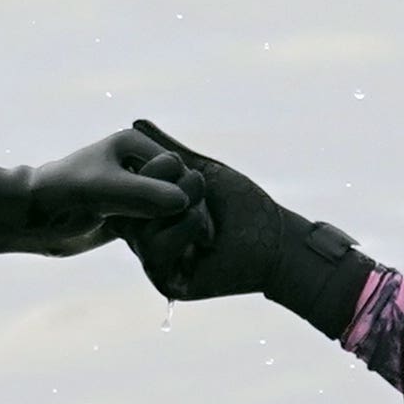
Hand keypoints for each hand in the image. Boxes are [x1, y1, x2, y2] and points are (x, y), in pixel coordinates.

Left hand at [0, 130, 201, 258]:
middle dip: (176, 215)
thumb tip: (183, 200)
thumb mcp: (101, 189)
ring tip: (147, 247)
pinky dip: (161, 244)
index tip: (151, 211)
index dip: (170, 192)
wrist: (31, 218)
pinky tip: (148, 254)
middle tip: (150, 233)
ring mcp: (140, 194)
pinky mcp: (135, 219)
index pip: (176, 168)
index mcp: (136, 145)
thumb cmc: (60, 192)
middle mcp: (142, 166)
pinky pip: (163, 231)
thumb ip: (142, 192)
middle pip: (184, 190)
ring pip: (178, 213)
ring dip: (170, 233)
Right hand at [114, 122, 375, 339]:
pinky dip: (187, 232)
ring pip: (143, 227)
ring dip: (185, 209)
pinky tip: (209, 238)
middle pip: (131, 204)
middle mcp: (145, 236)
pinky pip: (155, 250)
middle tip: (202, 191)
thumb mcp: (201, 170)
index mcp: (149, 210)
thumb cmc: (243, 206)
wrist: (276, 240)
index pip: (128, 183)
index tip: (189, 173)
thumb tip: (135, 122)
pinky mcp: (165, 281)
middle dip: (172, 187)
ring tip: (210, 216)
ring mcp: (153, 260)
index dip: (154, 170)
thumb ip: (169, 150)